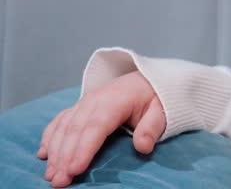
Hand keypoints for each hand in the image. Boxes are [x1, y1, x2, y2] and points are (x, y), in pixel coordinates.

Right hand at [38, 71, 164, 186]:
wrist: (148, 79)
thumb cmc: (155, 97)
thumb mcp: (162, 110)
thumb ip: (152, 128)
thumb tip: (143, 147)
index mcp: (114, 101)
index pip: (96, 127)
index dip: (84, 149)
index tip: (75, 169)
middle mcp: (94, 101)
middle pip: (75, 131)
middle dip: (64, 157)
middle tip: (59, 181)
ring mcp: (84, 103)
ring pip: (64, 128)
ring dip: (54, 152)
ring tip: (50, 175)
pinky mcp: (78, 107)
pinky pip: (59, 121)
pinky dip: (49, 137)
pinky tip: (43, 154)